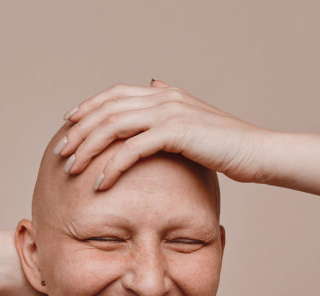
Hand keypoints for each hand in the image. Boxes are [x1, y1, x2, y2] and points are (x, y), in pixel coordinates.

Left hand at [56, 79, 271, 189]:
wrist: (257, 153)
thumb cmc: (227, 147)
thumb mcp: (194, 125)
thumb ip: (170, 112)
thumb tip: (154, 88)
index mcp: (165, 92)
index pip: (115, 94)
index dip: (87, 107)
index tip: (68, 125)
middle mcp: (164, 96)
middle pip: (107, 108)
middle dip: (79, 131)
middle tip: (62, 152)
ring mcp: (169, 112)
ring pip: (113, 126)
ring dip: (88, 148)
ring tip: (72, 168)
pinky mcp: (176, 132)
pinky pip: (132, 148)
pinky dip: (111, 166)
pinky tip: (100, 183)